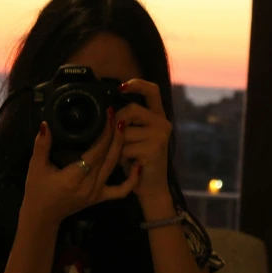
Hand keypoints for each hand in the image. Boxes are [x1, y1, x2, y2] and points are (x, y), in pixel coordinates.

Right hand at [21, 109, 140, 226]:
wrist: (42, 217)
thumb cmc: (37, 191)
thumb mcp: (35, 167)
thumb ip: (41, 146)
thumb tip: (45, 125)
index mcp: (75, 177)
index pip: (96, 151)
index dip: (105, 133)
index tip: (109, 115)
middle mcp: (90, 185)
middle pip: (108, 156)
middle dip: (115, 134)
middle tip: (118, 116)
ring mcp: (97, 192)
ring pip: (114, 167)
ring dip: (121, 147)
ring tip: (124, 129)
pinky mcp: (100, 197)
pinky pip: (121, 190)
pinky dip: (132, 179)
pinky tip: (138, 165)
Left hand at [115, 79, 172, 202]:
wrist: (151, 187)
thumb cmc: (138, 160)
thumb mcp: (134, 136)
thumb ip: (126, 120)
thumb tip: (109, 109)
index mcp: (159, 116)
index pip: (152, 91)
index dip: (136, 84)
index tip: (120, 87)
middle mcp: (163, 123)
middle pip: (131, 109)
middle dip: (116, 122)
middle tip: (116, 139)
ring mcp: (160, 136)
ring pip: (124, 131)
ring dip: (117, 145)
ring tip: (124, 156)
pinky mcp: (153, 149)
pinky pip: (124, 147)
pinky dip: (120, 158)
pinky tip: (129, 164)